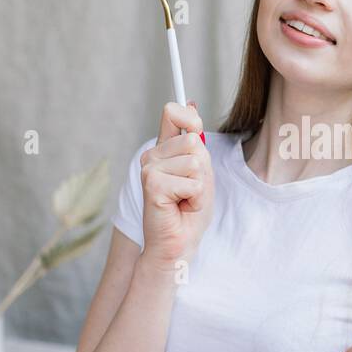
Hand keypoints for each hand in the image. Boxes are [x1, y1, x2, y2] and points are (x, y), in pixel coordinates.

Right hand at [139, 101, 214, 271]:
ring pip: (195, 161)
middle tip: (191, 191)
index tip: (196, 134)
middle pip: (194, 141)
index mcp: (163, 150)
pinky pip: (192, 181)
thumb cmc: (189, 213)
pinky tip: (181, 207)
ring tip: (185, 200)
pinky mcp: (152, 184)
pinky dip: (195, 197)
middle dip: (203, 170)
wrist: (177, 246)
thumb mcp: (201, 173)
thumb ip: (196, 144)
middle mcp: (152, 156)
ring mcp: (149, 168)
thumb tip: (190, 105)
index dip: (191, 119)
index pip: (173, 112)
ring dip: (199, 186)